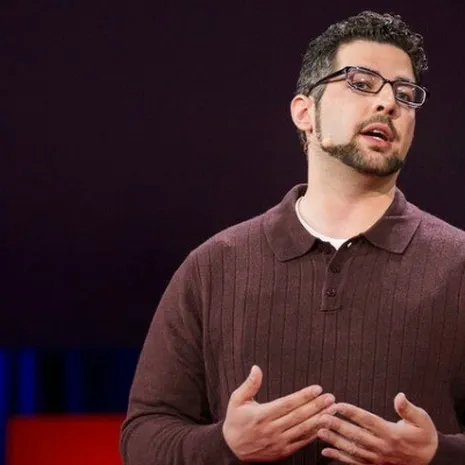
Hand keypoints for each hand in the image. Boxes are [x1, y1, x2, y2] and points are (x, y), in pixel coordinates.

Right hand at [222, 365, 336, 461]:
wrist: (232, 450)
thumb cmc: (235, 421)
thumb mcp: (237, 400)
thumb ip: (249, 385)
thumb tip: (256, 368)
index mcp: (262, 415)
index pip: (288, 404)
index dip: (304, 396)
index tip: (317, 388)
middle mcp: (272, 429)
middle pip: (299, 416)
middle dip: (317, 406)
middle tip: (331, 397)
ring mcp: (278, 442)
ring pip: (303, 429)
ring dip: (319, 419)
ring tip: (332, 410)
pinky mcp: (282, 452)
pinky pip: (301, 442)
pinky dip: (314, 434)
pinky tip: (324, 426)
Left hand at [317, 392, 437, 464]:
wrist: (431, 460)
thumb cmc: (424, 436)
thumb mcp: (422, 419)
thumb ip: (408, 409)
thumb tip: (400, 396)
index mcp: (391, 433)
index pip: (367, 420)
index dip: (351, 412)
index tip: (337, 405)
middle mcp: (382, 447)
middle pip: (356, 435)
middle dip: (337, 426)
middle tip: (322, 417)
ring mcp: (377, 458)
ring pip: (352, 449)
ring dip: (334, 441)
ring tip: (319, 432)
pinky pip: (354, 462)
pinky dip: (339, 457)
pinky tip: (326, 451)